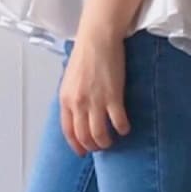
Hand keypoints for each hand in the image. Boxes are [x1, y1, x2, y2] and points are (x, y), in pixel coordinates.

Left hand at [59, 28, 131, 156]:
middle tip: (101, 146)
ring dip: (106, 142)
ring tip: (112, 140)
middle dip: (93, 146)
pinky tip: (125, 128)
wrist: (97, 39)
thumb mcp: (70, 80)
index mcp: (66, 100)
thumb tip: (77, 112)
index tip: (82, 152)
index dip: (76, 145)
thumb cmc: (85, 55)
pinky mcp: (113, 97)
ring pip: (100, 134)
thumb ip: (72, 98)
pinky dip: (122, 129)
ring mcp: (95, 101)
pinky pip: (118, 122)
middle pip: (84, 136)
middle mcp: (78, 104)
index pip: (68, 131)